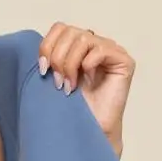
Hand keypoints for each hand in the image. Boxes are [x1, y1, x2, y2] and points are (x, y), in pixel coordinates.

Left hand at [37, 23, 134, 154]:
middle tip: (57, 83)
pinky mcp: (124, 61)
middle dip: (58, 58)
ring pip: (84, 38)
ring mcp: (111, 51)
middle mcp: (95, 44)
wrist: (88, 133)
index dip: (47, 46)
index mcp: (77, 46)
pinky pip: (100, 50)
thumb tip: (37, 46)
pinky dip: (88, 65)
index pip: (60, 28)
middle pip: (70, 32)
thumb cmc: (72, 109)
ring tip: (69, 86)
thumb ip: (51, 57)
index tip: (42, 70)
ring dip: (71, 64)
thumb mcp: (54, 78)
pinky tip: (89, 82)